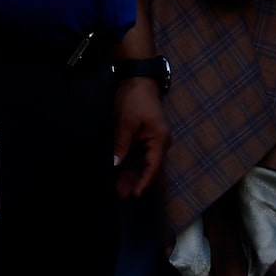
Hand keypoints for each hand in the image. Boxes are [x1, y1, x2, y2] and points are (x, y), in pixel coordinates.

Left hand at [112, 74, 169, 198]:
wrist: (138, 80)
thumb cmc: (135, 99)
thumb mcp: (126, 122)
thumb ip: (121, 144)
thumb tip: (116, 163)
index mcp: (160, 139)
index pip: (154, 166)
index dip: (145, 181)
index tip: (136, 194)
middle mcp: (159, 143)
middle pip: (149, 168)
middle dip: (137, 181)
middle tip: (122, 195)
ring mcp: (152, 141)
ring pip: (143, 164)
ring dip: (133, 175)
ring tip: (119, 189)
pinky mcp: (144, 138)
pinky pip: (139, 156)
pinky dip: (131, 165)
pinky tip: (120, 174)